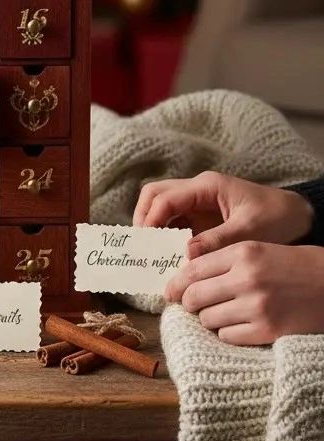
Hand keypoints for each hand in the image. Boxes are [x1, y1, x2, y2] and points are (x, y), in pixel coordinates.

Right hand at [133, 171, 313, 258]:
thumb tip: (187, 253)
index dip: (151, 219)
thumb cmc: (276, 218)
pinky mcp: (200, 215)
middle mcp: (196, 190)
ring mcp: (196, 201)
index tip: (146, 243)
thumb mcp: (250, 230)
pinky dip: (165, 234)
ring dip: (152, 225)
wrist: (297, 215)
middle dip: (144, 217)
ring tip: (151, 251)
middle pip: (155, 194)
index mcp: (206, 186)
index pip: (165, 197)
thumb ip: (218, 240)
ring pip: (160, 205)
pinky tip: (167, 253)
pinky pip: (173, 219)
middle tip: (143, 245)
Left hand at [164, 241, 323, 343]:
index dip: (176, 284)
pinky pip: (228, 336)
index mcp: (241, 253)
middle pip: (195, 296)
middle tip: (191, 305)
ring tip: (221, 314)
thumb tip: (185, 279)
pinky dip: (227, 333)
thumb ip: (221, 260)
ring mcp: (257, 306)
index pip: (192, 271)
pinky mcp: (269, 330)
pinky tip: (237, 325)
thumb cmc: (288, 265)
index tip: (169, 293)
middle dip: (188, 303)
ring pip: (208, 319)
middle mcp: (246, 278)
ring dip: (209, 319)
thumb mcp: (254, 250)